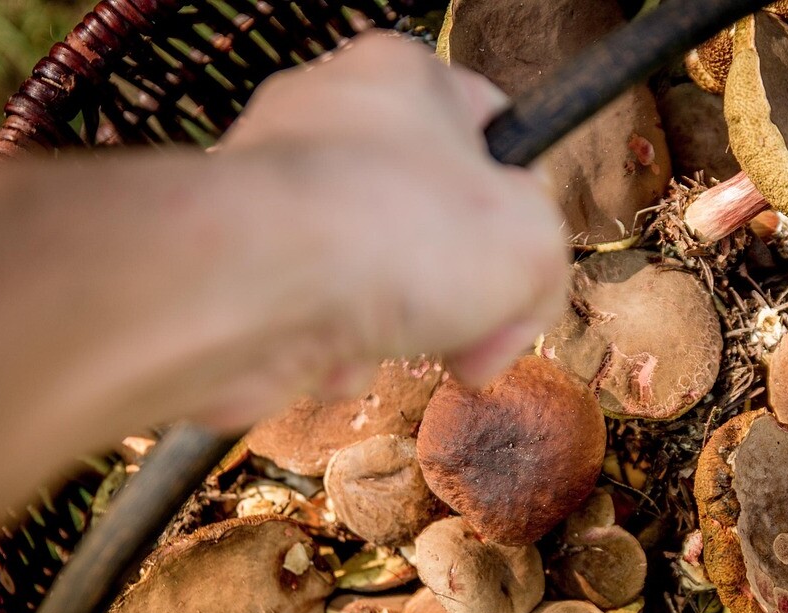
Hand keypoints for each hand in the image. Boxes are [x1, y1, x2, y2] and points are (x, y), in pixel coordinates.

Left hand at [217, 32, 568, 403]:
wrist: (251, 286)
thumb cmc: (389, 235)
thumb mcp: (532, 248)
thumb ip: (548, 270)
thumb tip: (511, 322)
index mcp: (406, 80)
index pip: (492, 128)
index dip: (525, 202)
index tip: (525, 262)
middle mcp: (330, 120)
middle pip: (431, 217)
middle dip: (459, 292)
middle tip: (475, 334)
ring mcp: (276, 188)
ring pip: (373, 275)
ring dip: (398, 329)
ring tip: (392, 342)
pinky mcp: (239, 258)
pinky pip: (314, 311)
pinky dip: (336, 348)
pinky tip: (336, 356)